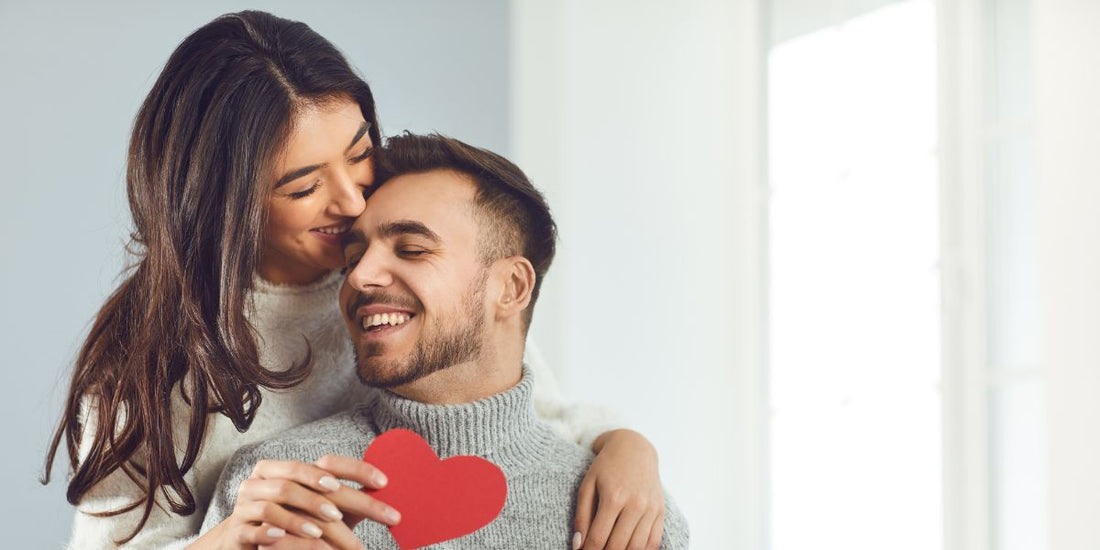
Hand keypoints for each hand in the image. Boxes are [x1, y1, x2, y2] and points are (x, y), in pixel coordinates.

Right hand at [188, 457, 393, 549]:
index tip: (384, 483)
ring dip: (304, 516)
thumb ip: (344, 504)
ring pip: (277, 501)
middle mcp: (265, 480)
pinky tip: (286, 537)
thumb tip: (383, 498)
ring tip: (325, 531)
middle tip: (370, 514)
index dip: (355, 469)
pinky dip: (273, 531)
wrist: (240, 543)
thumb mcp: (318, 513)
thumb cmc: (289, 524)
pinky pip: (255, 527)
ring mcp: (247, 503)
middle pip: (304, 480)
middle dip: (339, 499)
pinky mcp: (238, 529)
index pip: (327, 462)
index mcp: (287, 469)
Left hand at [574, 429, 664, 549]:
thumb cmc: (606, 467)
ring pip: (636, 547)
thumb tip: (578, 545)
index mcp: (614, 497)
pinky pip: (653, 542)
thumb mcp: (587, 486)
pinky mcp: (660, 511)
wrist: (634, 448)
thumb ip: (581, 516)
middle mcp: (635, 504)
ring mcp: (650, 509)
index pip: (599, 538)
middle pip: (618, 546)